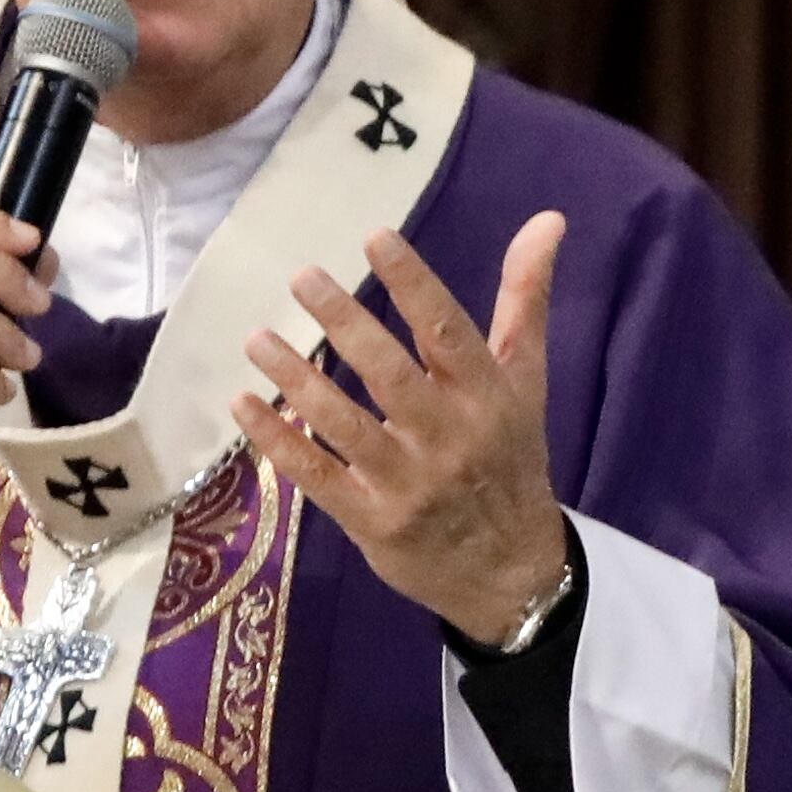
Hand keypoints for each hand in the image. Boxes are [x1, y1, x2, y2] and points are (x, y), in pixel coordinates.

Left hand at [231, 213, 572, 644]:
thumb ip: (525, 298)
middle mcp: (449, 437)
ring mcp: (407, 484)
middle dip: (345, 323)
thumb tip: (547, 217)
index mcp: (487, 396)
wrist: (514, 573)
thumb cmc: (510, 458)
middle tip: (302, 277)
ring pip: (344, 425)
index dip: (412, 283)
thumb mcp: (527, 380)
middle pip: (390, 374)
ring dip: (298, 379)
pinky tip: (243, 403)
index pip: (446, 331)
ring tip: (258, 338)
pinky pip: (317, 477)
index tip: (374, 237)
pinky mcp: (373, 523)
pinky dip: (278, 441)